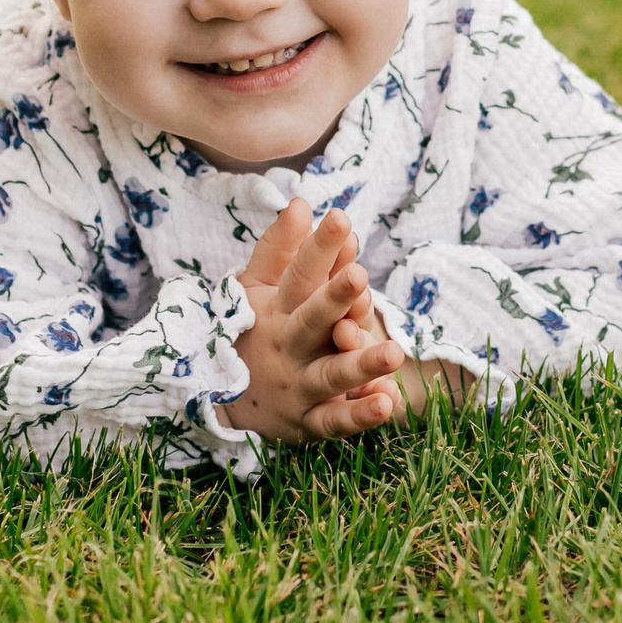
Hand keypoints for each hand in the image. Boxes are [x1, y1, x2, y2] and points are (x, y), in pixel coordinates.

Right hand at [221, 198, 406, 441]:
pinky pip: (335, 419)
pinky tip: (386, 403)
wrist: (227, 404)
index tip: (340, 217)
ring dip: (361, 364)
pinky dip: (359, 414)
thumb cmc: (254, 331)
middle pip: (312, 319)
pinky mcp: (310, 420)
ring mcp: (299, 384)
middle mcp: (288, 345)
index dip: (319, 247)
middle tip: (359, 275)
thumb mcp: (256, 289)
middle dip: (334, 298)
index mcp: (278, 309)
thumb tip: (300, 202)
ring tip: (394, 352)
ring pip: (331, 373)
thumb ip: (280, 248)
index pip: (299, 273)